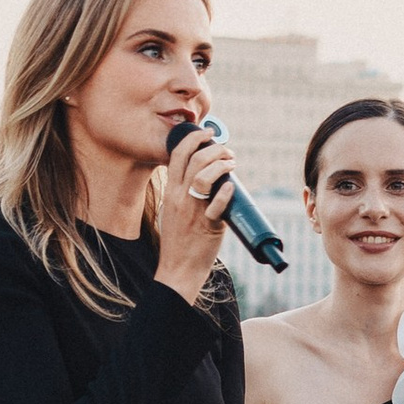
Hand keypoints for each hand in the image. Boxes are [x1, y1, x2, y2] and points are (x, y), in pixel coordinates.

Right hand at [154, 125, 237, 300]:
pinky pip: (216, 207)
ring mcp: (193, 212)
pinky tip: (232, 186)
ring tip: (232, 164)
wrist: (177, 270)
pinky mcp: (207, 227)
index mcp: (171, 192)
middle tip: (227, 152)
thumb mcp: (172, 210)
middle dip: (215, 149)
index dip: (194, 138)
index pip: (178, 154)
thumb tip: (204, 176)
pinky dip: (225, 193)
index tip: (208, 133)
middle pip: (195, 160)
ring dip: (222, 165)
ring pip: (204, 177)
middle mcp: (180, 198)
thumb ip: (183, 193)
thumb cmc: (178, 241)